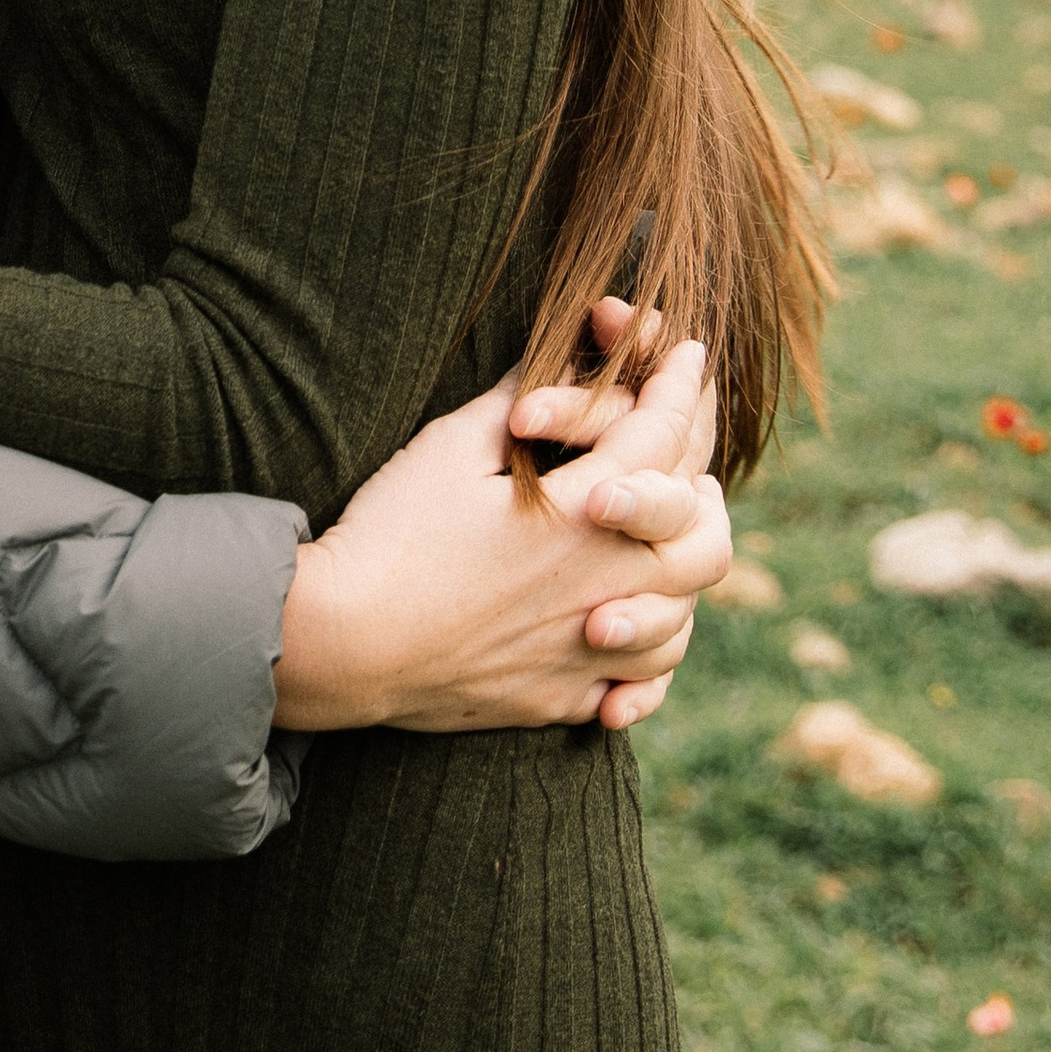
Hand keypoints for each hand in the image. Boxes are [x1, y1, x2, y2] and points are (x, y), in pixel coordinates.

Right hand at [276, 328, 729, 736]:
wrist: (345, 642)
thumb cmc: (391, 535)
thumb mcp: (448, 448)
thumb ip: (515, 398)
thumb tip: (555, 352)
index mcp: (580, 513)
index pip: (658, 434)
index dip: (679, 385)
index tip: (688, 354)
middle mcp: (602, 584)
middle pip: (703, 540)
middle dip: (705, 493)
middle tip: (689, 470)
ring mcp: (587, 649)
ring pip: (683, 619)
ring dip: (683, 578)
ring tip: (666, 550)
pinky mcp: (562, 698)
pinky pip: (639, 684)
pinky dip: (646, 657)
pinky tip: (628, 633)